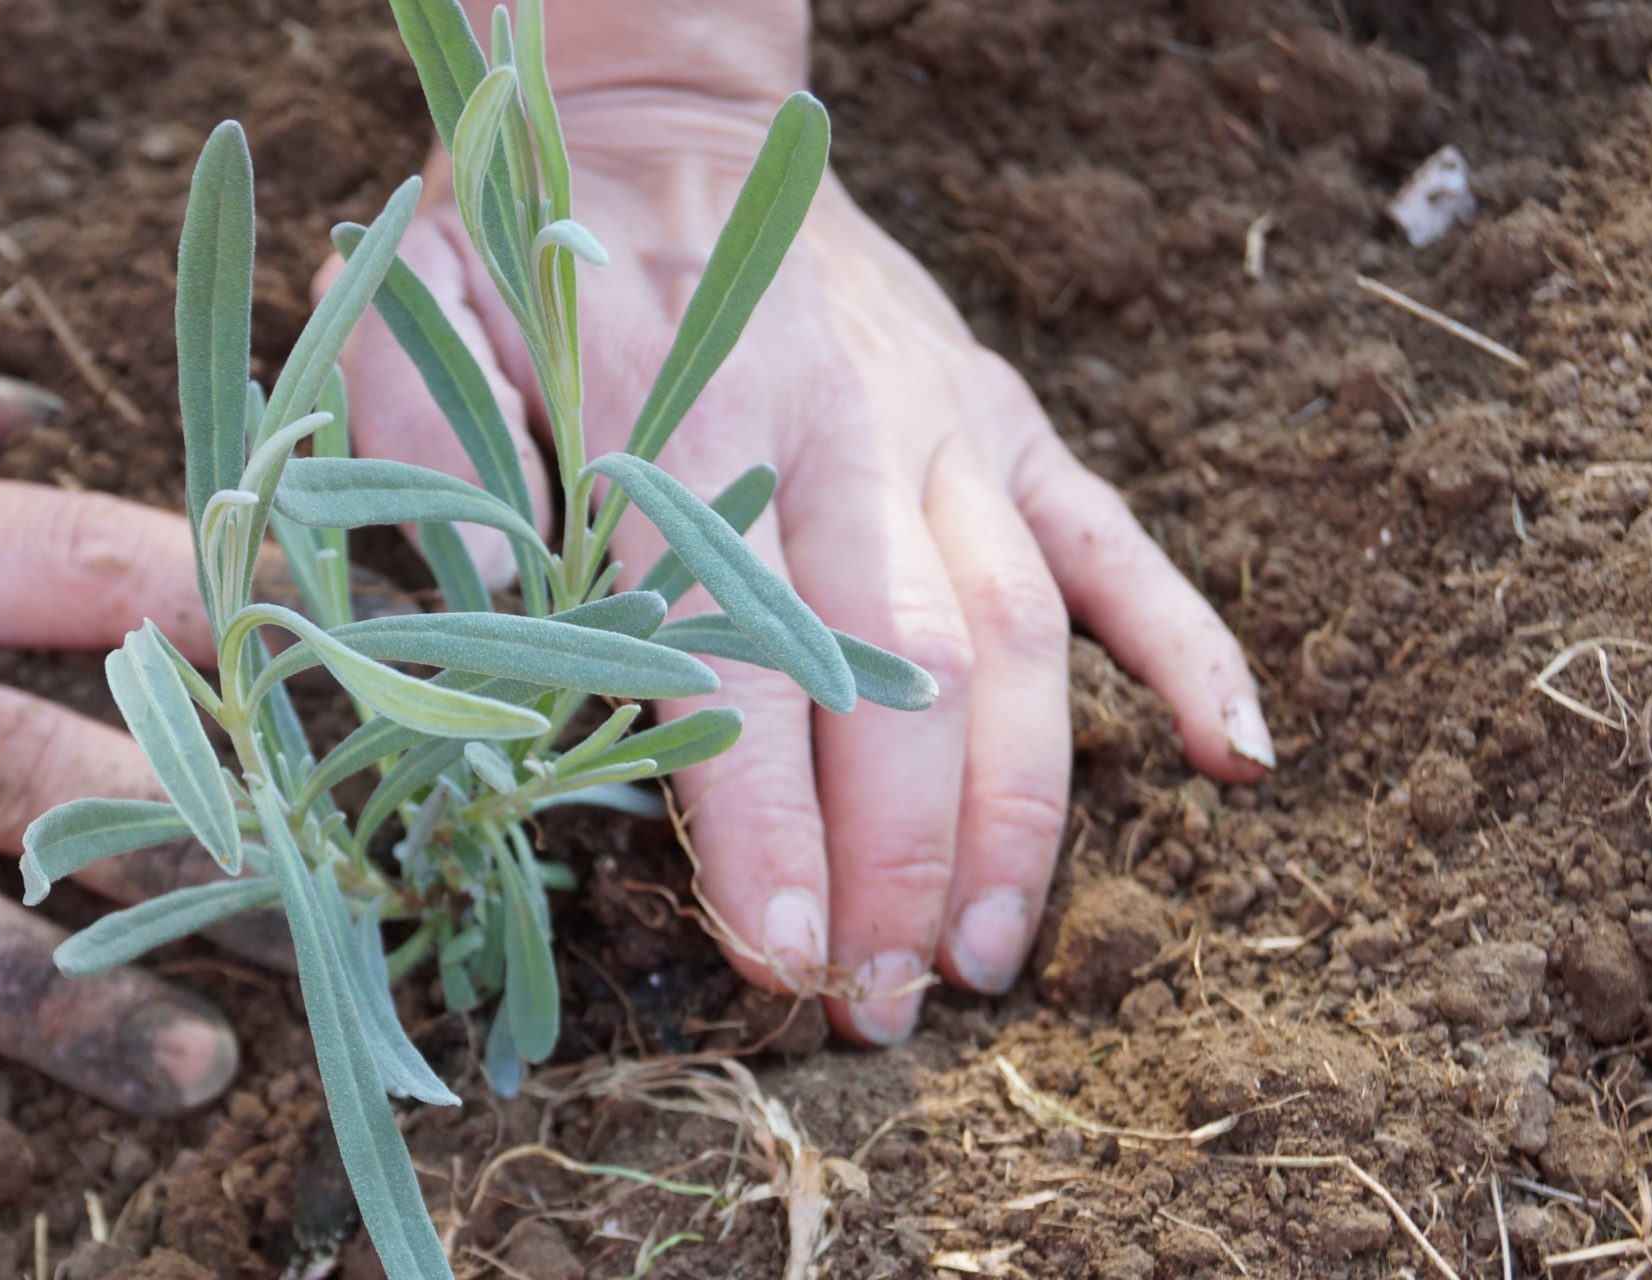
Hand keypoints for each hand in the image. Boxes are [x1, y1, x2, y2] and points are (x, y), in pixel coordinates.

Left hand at [340, 90, 1270, 1042]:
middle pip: (897, 678)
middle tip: (881, 1003)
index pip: (736, 657)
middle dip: (896, 856)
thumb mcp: (420, 335)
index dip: (765, 816)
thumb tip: (481, 648)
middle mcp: (837, 436)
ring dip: (1015, 808)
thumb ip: (438, 481)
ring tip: (987, 954)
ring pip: (1013, 638)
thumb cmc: (522, 248)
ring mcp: (941, 426)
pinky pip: (1117, 541)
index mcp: (681, 431)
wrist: (658, 111)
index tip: (779, 949)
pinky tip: (1231, 763)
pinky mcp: (1003, 413)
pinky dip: (1187, 649)